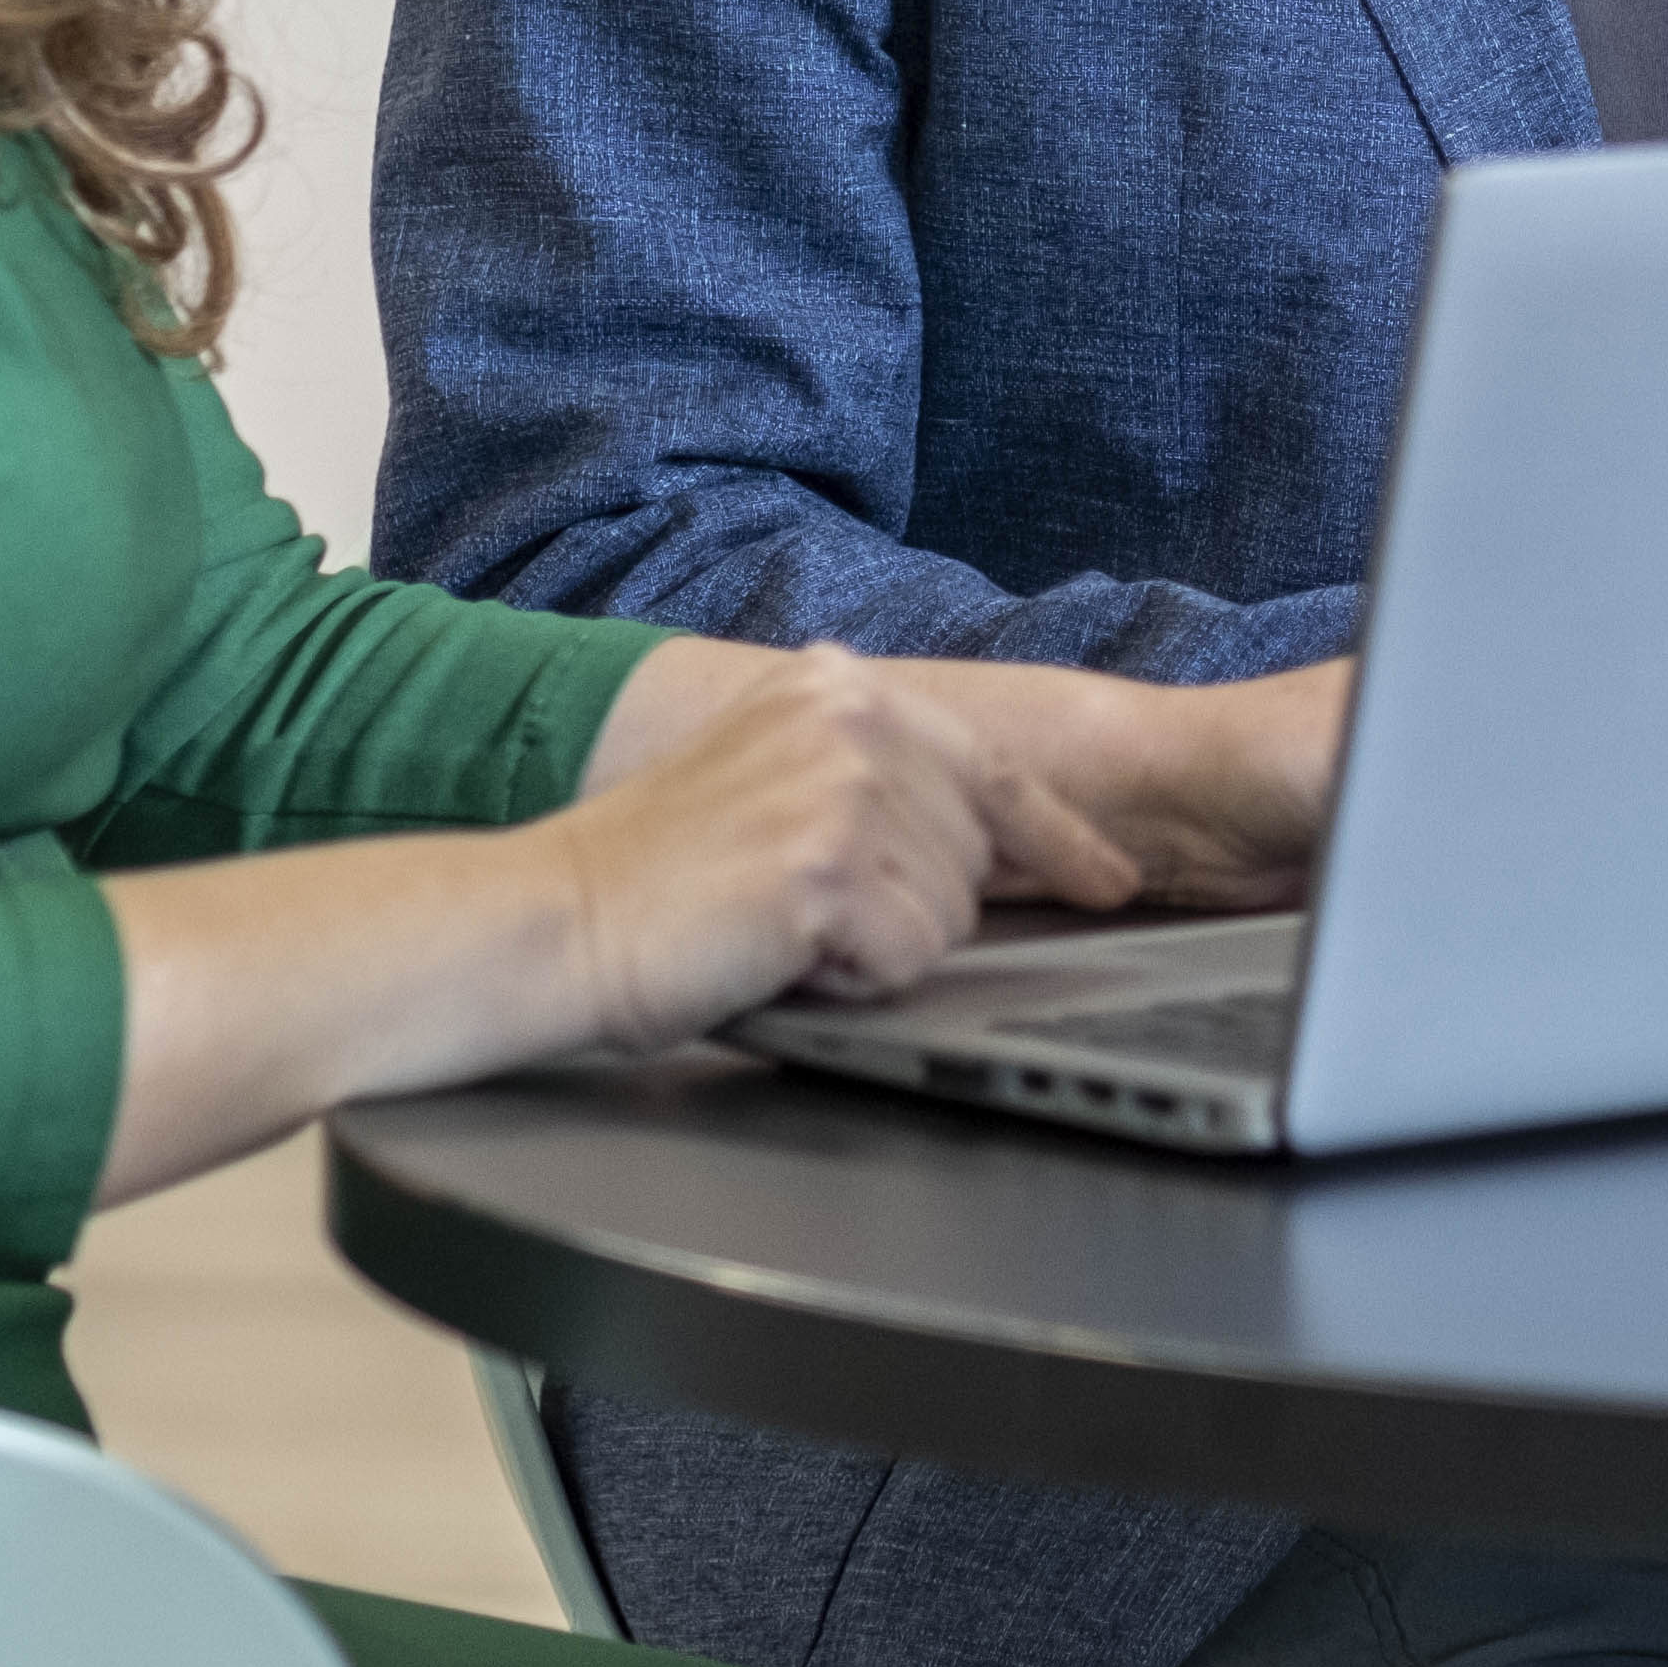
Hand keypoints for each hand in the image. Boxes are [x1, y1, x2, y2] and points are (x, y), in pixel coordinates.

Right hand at [543, 642, 1354, 1041]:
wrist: (555, 920)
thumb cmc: (658, 873)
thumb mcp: (775, 777)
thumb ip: (877, 781)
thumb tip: (992, 837)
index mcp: (840, 686)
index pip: (994, 766)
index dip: (1062, 838)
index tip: (1112, 881)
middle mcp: (852, 718)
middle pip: (976, 856)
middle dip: (911, 908)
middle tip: (803, 912)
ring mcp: (845, 789)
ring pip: (949, 914)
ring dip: (878, 945)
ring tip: (784, 927)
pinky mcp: (830, 868)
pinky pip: (907, 958)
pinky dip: (853, 980)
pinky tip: (781, 955)